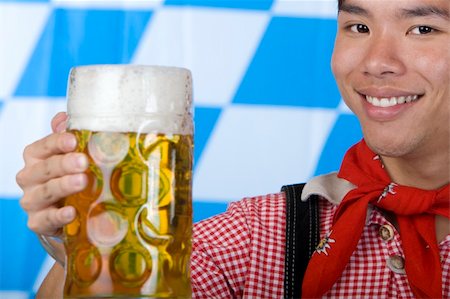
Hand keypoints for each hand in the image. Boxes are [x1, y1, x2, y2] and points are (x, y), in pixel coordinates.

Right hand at [16, 112, 87, 236]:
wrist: (65, 212)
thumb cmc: (67, 176)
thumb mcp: (69, 155)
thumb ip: (66, 136)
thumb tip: (64, 116)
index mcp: (35, 157)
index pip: (43, 146)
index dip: (57, 142)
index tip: (73, 140)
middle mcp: (29, 177)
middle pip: (45, 168)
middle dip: (64, 164)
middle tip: (83, 161)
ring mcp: (32, 201)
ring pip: (45, 192)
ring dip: (64, 186)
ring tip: (82, 182)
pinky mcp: (38, 222)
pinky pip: (46, 219)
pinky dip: (59, 216)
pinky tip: (72, 212)